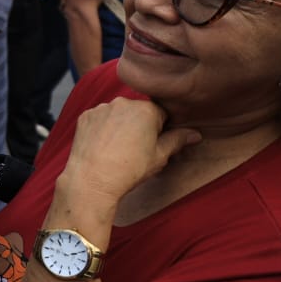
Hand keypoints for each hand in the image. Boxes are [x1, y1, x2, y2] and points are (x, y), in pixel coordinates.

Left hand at [61, 97, 201, 204]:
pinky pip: (99, 118)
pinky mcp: (85, 116)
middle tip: (135, 148)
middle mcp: (123, 102)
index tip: (154, 143)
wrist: (93, 179)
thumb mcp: (160, 156)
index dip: (160, 129)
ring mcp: (101, 108)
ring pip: (117, 114)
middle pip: (138, 111)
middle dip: (139, 125)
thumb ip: (177, 140)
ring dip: (120, 125)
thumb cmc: (129, 169)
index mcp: (146, 109)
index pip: (161, 113)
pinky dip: (102, 128)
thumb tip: (195, 134)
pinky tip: (103, 145)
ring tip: (117, 148)